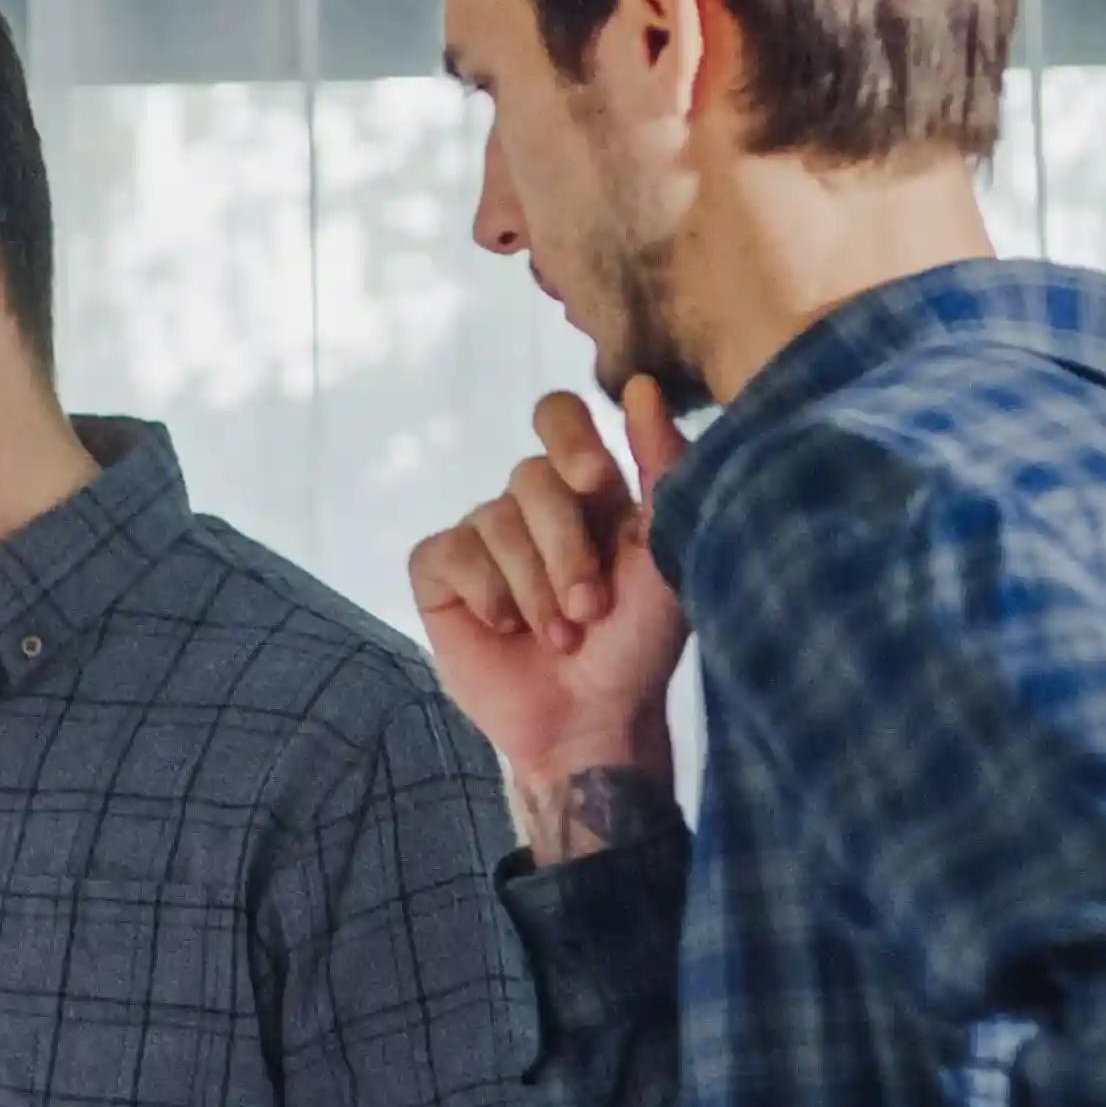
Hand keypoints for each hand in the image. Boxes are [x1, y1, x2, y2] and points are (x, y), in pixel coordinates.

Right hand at [406, 382, 691, 856]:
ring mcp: (481, 537)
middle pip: (529, 476)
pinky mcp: (440, 575)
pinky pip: (449, 552)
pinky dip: (485, 592)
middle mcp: (530, 505)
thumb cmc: (639, 646)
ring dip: (533, 587)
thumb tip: (639, 386)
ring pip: (491, 520)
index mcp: (586, 489)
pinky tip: (506, 627)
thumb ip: (661, 468)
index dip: (569, 438)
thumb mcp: (665, 554)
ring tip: (560, 636)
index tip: (594, 482)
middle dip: (564, 549)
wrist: (592, 720)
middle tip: (589, 609)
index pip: (558, 416)